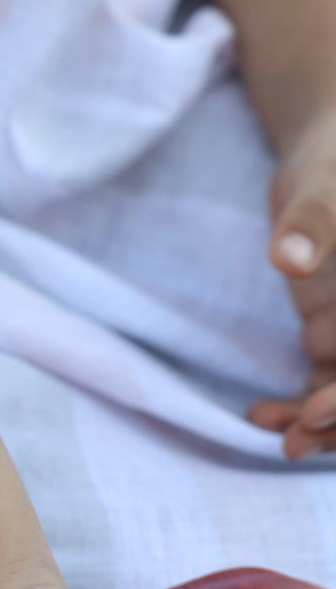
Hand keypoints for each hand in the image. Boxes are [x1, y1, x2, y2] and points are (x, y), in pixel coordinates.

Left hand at [247, 108, 335, 457]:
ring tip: (276, 439)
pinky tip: (260, 415)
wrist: (325, 146)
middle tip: (295, 442)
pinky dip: (298, 404)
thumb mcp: (327, 178)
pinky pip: (323, 381)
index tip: (319, 411)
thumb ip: (313, 218)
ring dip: (322, 424)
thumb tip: (289, 260)